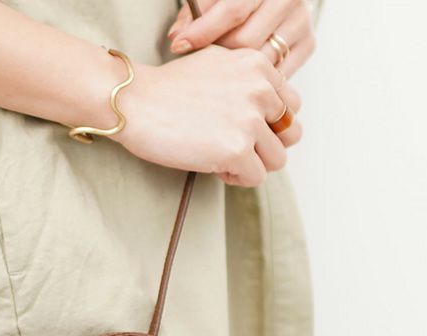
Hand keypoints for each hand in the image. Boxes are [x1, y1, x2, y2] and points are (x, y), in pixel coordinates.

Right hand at [112, 45, 300, 186]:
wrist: (135, 102)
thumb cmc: (166, 90)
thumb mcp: (216, 66)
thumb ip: (247, 82)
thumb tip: (266, 111)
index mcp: (258, 66)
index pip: (291, 105)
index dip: (269, 123)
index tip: (241, 127)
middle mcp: (260, 90)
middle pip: (291, 133)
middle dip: (266, 145)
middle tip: (237, 147)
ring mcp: (250, 121)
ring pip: (277, 159)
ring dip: (252, 164)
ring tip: (222, 157)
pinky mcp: (238, 149)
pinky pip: (255, 178)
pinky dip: (236, 179)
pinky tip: (213, 166)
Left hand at [168, 0, 315, 78]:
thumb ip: (197, 11)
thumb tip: (177, 37)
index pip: (232, 10)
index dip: (203, 30)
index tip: (180, 44)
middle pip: (245, 41)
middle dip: (218, 54)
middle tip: (200, 60)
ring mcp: (300, 22)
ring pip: (260, 61)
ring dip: (235, 70)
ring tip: (218, 68)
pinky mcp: (307, 44)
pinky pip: (275, 73)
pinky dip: (255, 77)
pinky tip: (240, 74)